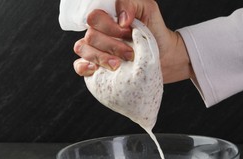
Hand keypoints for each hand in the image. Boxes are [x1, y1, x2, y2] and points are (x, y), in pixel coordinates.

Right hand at [73, 0, 194, 83]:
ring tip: (119, 65)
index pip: (94, 17)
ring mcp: (94, 50)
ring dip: (101, 57)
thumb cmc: (154, 32)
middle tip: (130, 53)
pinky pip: (78, 66)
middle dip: (111, 45)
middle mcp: (98, 33)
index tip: (127, 31)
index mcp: (107, 18)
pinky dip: (84, 67)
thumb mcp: (148, 10)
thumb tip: (121, 19)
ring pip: (82, 48)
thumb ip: (131, 4)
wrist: (164, 57)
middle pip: (90, 35)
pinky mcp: (94, 68)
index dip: (108, 25)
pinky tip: (96, 69)